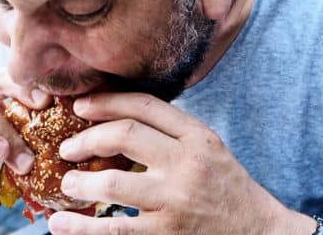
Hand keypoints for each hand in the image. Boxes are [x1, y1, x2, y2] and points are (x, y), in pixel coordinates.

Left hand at [49, 92, 314, 234]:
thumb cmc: (228, 189)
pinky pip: (115, 229)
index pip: (146, 105)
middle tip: (67, 148)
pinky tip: (62, 225)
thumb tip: (119, 119)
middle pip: (125, 135)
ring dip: (80, 182)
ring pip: (114, 182)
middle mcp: (188, 163)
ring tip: (68, 183)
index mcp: (198, 137)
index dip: (107, 101)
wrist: (261, 234)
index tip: (80, 106)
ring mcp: (176, 200)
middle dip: (87, 138)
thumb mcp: (210, 149)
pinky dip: (82, 229)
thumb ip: (173, 133)